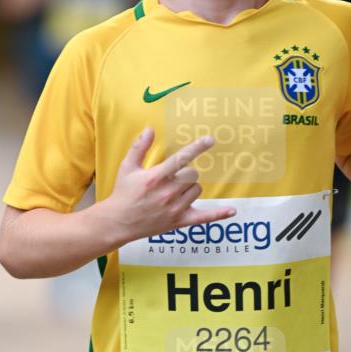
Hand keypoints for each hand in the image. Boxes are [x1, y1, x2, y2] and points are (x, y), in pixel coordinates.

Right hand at [102, 127, 235, 245]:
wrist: (118, 222)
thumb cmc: (123, 193)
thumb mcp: (127, 167)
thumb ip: (139, 147)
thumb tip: (150, 129)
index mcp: (155, 177)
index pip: (181, 159)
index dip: (197, 147)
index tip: (210, 140)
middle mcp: (167, 193)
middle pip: (192, 174)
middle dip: (185, 173)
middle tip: (171, 178)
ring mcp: (175, 208)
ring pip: (197, 190)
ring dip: (190, 187)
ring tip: (173, 191)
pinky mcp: (179, 221)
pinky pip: (204, 217)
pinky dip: (218, 214)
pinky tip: (232, 210)